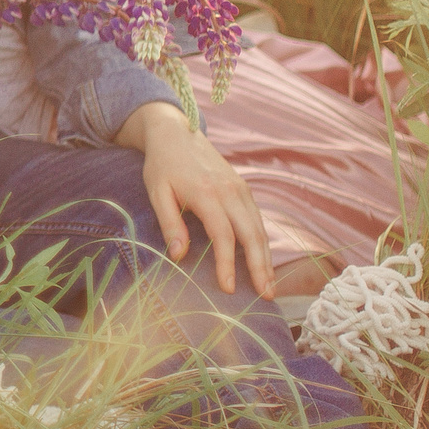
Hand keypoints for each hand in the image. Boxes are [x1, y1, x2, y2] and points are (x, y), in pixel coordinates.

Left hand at [115, 100, 274, 295]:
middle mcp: (230, 192)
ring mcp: (240, 190)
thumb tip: (179, 256)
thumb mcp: (157, 192)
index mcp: (207, 194)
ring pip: (259, 229)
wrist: (176, 133)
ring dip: (267, 259)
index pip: (223, 236)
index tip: (228, 288)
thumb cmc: (162, 165)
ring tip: (270, 287)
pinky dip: (263, 243)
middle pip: (251, 235)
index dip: (227, 264)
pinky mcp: (244, 189)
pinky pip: (258, 220)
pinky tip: (264, 262)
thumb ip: (169, 223)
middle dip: (260, 267)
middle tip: (266, 296)